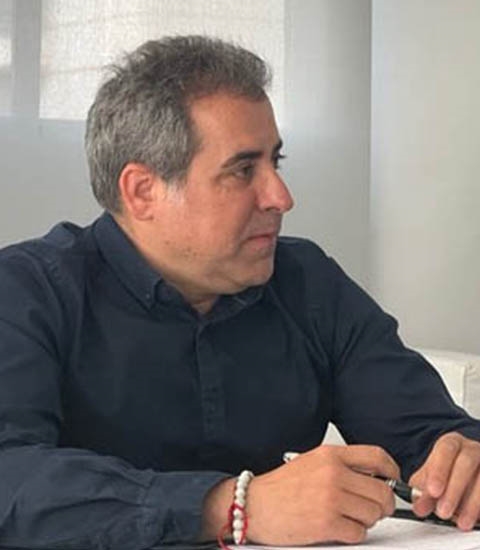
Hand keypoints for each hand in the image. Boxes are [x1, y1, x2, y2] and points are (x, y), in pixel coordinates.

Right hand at [244, 444, 398, 544]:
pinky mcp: (327, 523)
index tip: (393, 480)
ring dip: (366, 520)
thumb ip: (342, 465)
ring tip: (348, 517)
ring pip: (373, 514)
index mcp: (330, 455)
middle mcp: (333, 473)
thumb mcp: (312, 462)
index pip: (376, 457)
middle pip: (382, 490)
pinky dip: (353, 534)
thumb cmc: (281, 486)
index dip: (392, 471)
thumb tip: (374, 477)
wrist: (254, 505)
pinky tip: (338, 528)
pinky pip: (359, 533)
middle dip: (383, 504)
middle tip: (374, 509)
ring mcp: (331, 498)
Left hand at [409, 432, 479, 529]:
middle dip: (454, 489)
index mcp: (451, 444)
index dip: (439, 470)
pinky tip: (475, 519)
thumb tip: (418, 507)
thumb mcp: (431, 480)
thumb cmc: (446, 474)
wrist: (463, 476)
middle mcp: (471, 450)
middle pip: (466, 463)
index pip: (446, 450)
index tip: (432, 492)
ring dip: (472, 503)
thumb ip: (423, 493)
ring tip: (461, 522)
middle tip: (443, 512)